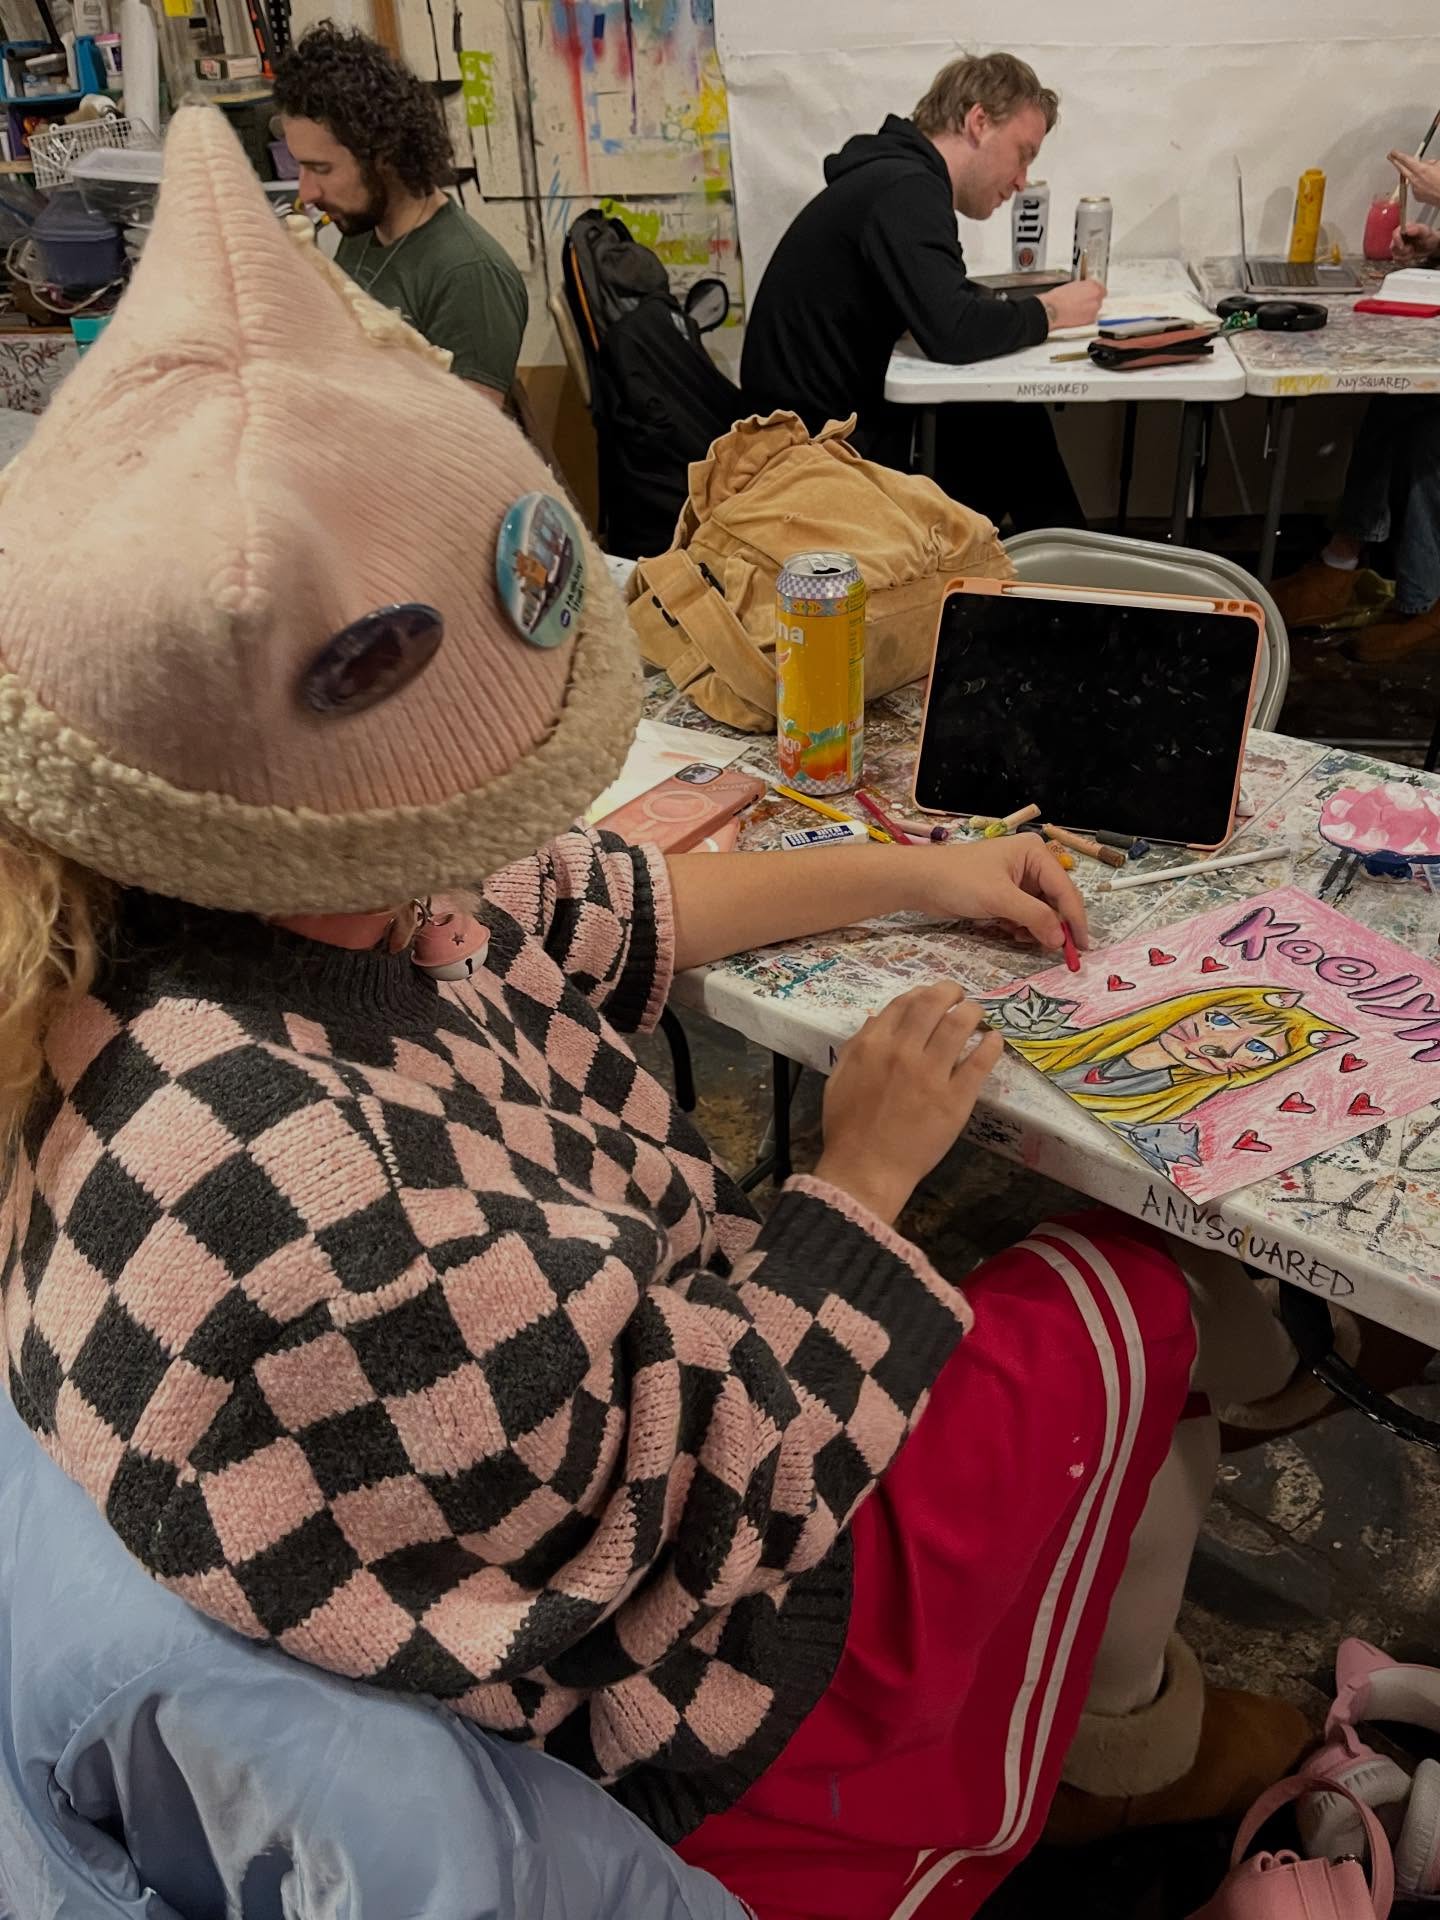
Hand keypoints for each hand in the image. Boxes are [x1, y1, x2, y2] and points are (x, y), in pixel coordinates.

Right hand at [815, 984, 1002, 1223]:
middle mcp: (904, 1051)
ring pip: (960, 1025)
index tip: (932, 997)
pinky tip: (993, 1040)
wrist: (866, 1168)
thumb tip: (877, 1019)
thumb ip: (858, 1045)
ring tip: (977, 1014)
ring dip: (973, 1012)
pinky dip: (990, 1044)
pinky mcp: (956, 1098)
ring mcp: (931, 1074)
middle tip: (960, 997)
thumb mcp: (839, 1077)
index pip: (904, 1002)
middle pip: (934, 1004)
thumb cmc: (848, 1126)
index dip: (922, 992)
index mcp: (873, 1045)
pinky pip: (980, 1062)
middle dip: (951, 992)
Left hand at [910, 835, 1089, 951]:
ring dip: (1035, 928)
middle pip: (1056, 901)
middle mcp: (1031, 864)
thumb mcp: (1000, 898)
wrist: (921, 882)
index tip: (1082, 946)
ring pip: (1041, 912)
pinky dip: (1021, 927)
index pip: (1065, 889)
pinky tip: (1010, 932)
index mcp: (1035, 853)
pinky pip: (1025, 915)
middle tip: (1056, 951)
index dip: (1075, 919)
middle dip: (1053, 925)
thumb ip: (1034, 917)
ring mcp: (1018, 880)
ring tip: (1021, 936)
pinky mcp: (1004, 895)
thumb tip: (1060, 940)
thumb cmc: (959, 880)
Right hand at [1041, 278, 1105, 330]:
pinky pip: (1091, 318)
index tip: (1091, 294)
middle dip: (1092, 301)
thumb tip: (1086, 290)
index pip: (1101, 289)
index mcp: (1092, 286)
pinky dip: (1085, 317)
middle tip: (1081, 302)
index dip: (1095, 292)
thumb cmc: (1059, 298)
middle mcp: (1096, 297)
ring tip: (1077, 309)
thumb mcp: (1073, 285)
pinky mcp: (1090, 320)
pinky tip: (1076, 315)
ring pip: (1095, 309)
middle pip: (1099, 299)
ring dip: (1088, 309)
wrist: (1053, 310)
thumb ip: (1084, 287)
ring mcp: (1094, 309)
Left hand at [1389, 152, 1439, 209]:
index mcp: (1422, 170)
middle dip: (1396, 162)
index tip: (1393, 152)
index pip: (1406, 160)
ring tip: (1426, 175)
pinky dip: (1419, 184)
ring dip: (1413, 175)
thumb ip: (1430, 163)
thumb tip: (1427, 163)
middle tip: (1391, 157)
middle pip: (1402, 169)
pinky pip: (1415, 187)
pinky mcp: (1417, 196)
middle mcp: (1416, 180)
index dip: (1398, 155)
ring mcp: (1415, 189)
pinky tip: (1427, 184)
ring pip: (1410, 179)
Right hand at [1392, 221, 1439, 265]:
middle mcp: (1399, 237)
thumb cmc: (1428, 236)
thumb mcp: (1426, 232)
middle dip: (1402, 251)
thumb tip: (1408, 230)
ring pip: (1395, 255)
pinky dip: (1405, 261)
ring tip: (1413, 252)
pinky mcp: (1398, 255)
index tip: (1402, 247)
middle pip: (1393, 246)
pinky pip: (1397, 261)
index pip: (1395, 234)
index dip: (1397, 241)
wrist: (1430, 246)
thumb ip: (1417, 230)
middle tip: (1411, 249)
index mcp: (1404, 229)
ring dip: (1405, 256)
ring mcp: (1397, 247)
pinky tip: (1411, 257)